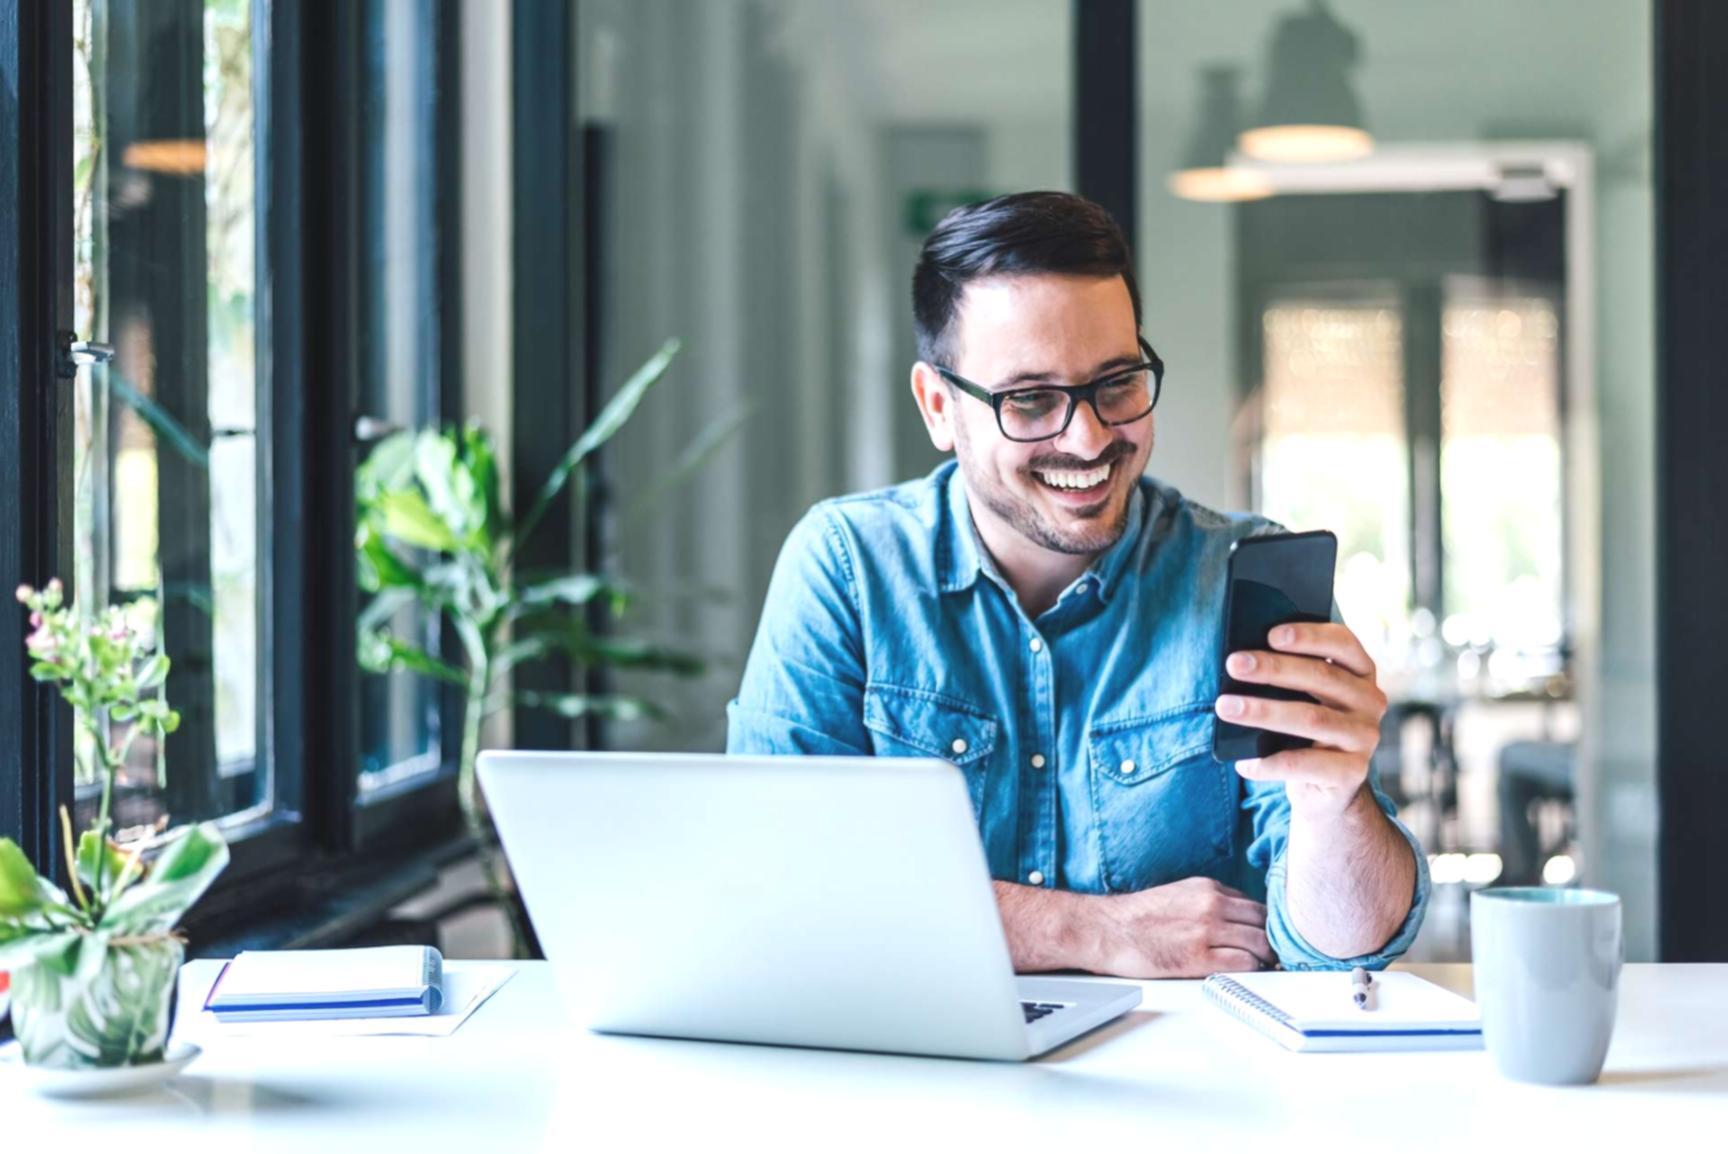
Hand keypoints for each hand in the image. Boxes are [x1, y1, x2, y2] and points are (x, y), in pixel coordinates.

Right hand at [1083, 877, 1272, 977]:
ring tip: (1261, 966)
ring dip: (1265, 957)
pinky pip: (1244, 963)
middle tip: (1271, 953)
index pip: (1255, 904)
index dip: (1264, 923)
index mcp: (1207, 888)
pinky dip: (1252, 969)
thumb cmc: (1138, 917)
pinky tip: (1246, 972)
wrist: (1108, 930)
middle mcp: (1211, 904)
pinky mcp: (1199, 957)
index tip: (1266, 936)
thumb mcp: (1179, 894)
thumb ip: (1210, 901)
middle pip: (1264, 922)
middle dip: (1271, 939)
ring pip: (1260, 943)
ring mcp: (1207, 930)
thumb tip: (1237, 917)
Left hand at [1214, 621, 1387, 820]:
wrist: (1326, 788)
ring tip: (1225, 707)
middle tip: (1234, 664)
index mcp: (1360, 672)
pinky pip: (1305, 764)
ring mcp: (1364, 738)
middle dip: (1273, 669)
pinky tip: (1243, 762)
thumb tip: (1242, 661)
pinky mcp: (1352, 772)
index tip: (1271, 634)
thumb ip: (1288, 678)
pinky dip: (1269, 763)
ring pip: (1311, 719)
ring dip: (1263, 711)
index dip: (1309, 635)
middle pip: (1321, 677)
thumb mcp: (1303, 697)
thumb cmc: (1304, 730)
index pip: (1342, 643)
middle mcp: (1369, 701)